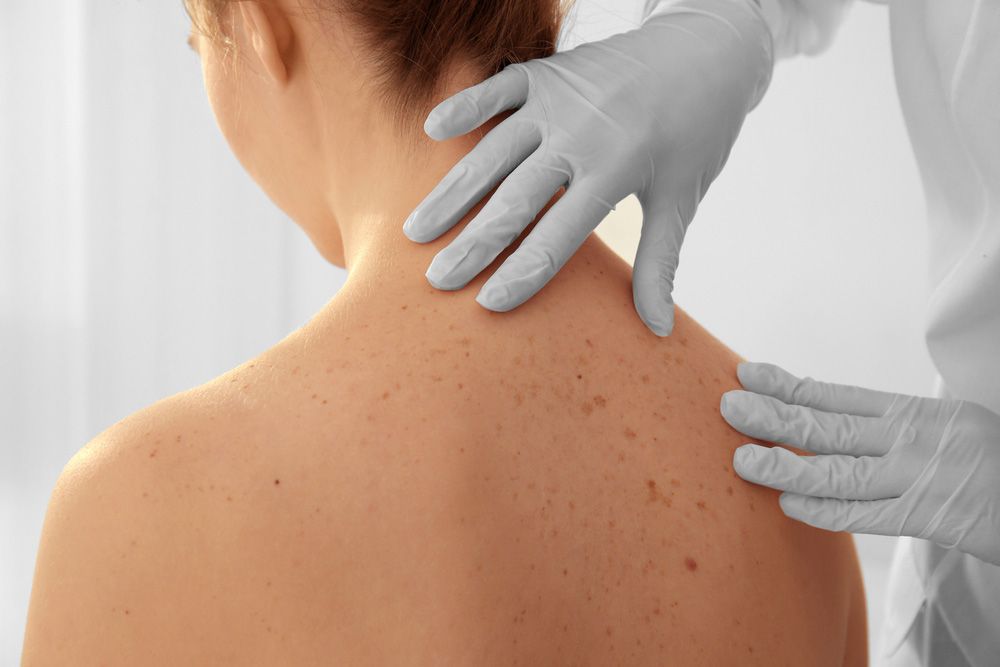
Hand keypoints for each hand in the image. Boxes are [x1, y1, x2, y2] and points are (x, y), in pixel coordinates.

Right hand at [402, 0, 772, 335]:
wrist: (707, 51)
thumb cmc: (696, 133)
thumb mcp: (682, 200)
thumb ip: (658, 264)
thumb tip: (657, 331)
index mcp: (616, 170)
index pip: (557, 236)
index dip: (521, 274)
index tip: (487, 305)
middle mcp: (581, 134)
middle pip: (514, 199)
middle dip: (472, 244)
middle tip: (436, 280)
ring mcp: (559, 100)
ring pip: (493, 152)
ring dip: (452, 192)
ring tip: (416, 231)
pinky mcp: (546, 72)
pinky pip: (496, 89)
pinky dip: (464, 107)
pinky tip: (430, 131)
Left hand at [720, 362, 999, 565]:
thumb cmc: (988, 465)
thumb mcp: (944, 429)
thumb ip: (889, 428)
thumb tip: (825, 424)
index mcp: (913, 412)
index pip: (836, 396)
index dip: (787, 386)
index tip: (747, 374)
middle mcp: (913, 438)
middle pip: (830, 426)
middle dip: (775, 417)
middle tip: (729, 408)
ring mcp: (921, 476)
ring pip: (841, 471)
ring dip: (788, 467)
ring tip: (744, 460)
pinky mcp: (932, 515)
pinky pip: (867, 514)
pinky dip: (826, 511)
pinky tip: (789, 505)